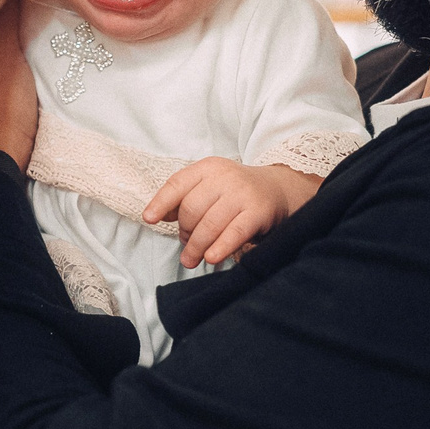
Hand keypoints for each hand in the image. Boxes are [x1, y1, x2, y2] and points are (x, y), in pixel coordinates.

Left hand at [143, 158, 317, 268]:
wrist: (279, 189)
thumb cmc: (236, 193)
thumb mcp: (210, 186)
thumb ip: (184, 198)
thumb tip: (156, 215)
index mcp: (208, 168)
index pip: (177, 184)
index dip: (161, 203)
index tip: (149, 219)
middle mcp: (225, 177)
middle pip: (191, 209)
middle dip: (184, 232)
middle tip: (186, 245)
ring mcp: (243, 193)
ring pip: (209, 224)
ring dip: (196, 246)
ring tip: (191, 260)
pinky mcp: (258, 212)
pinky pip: (234, 233)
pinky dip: (220, 248)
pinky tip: (211, 258)